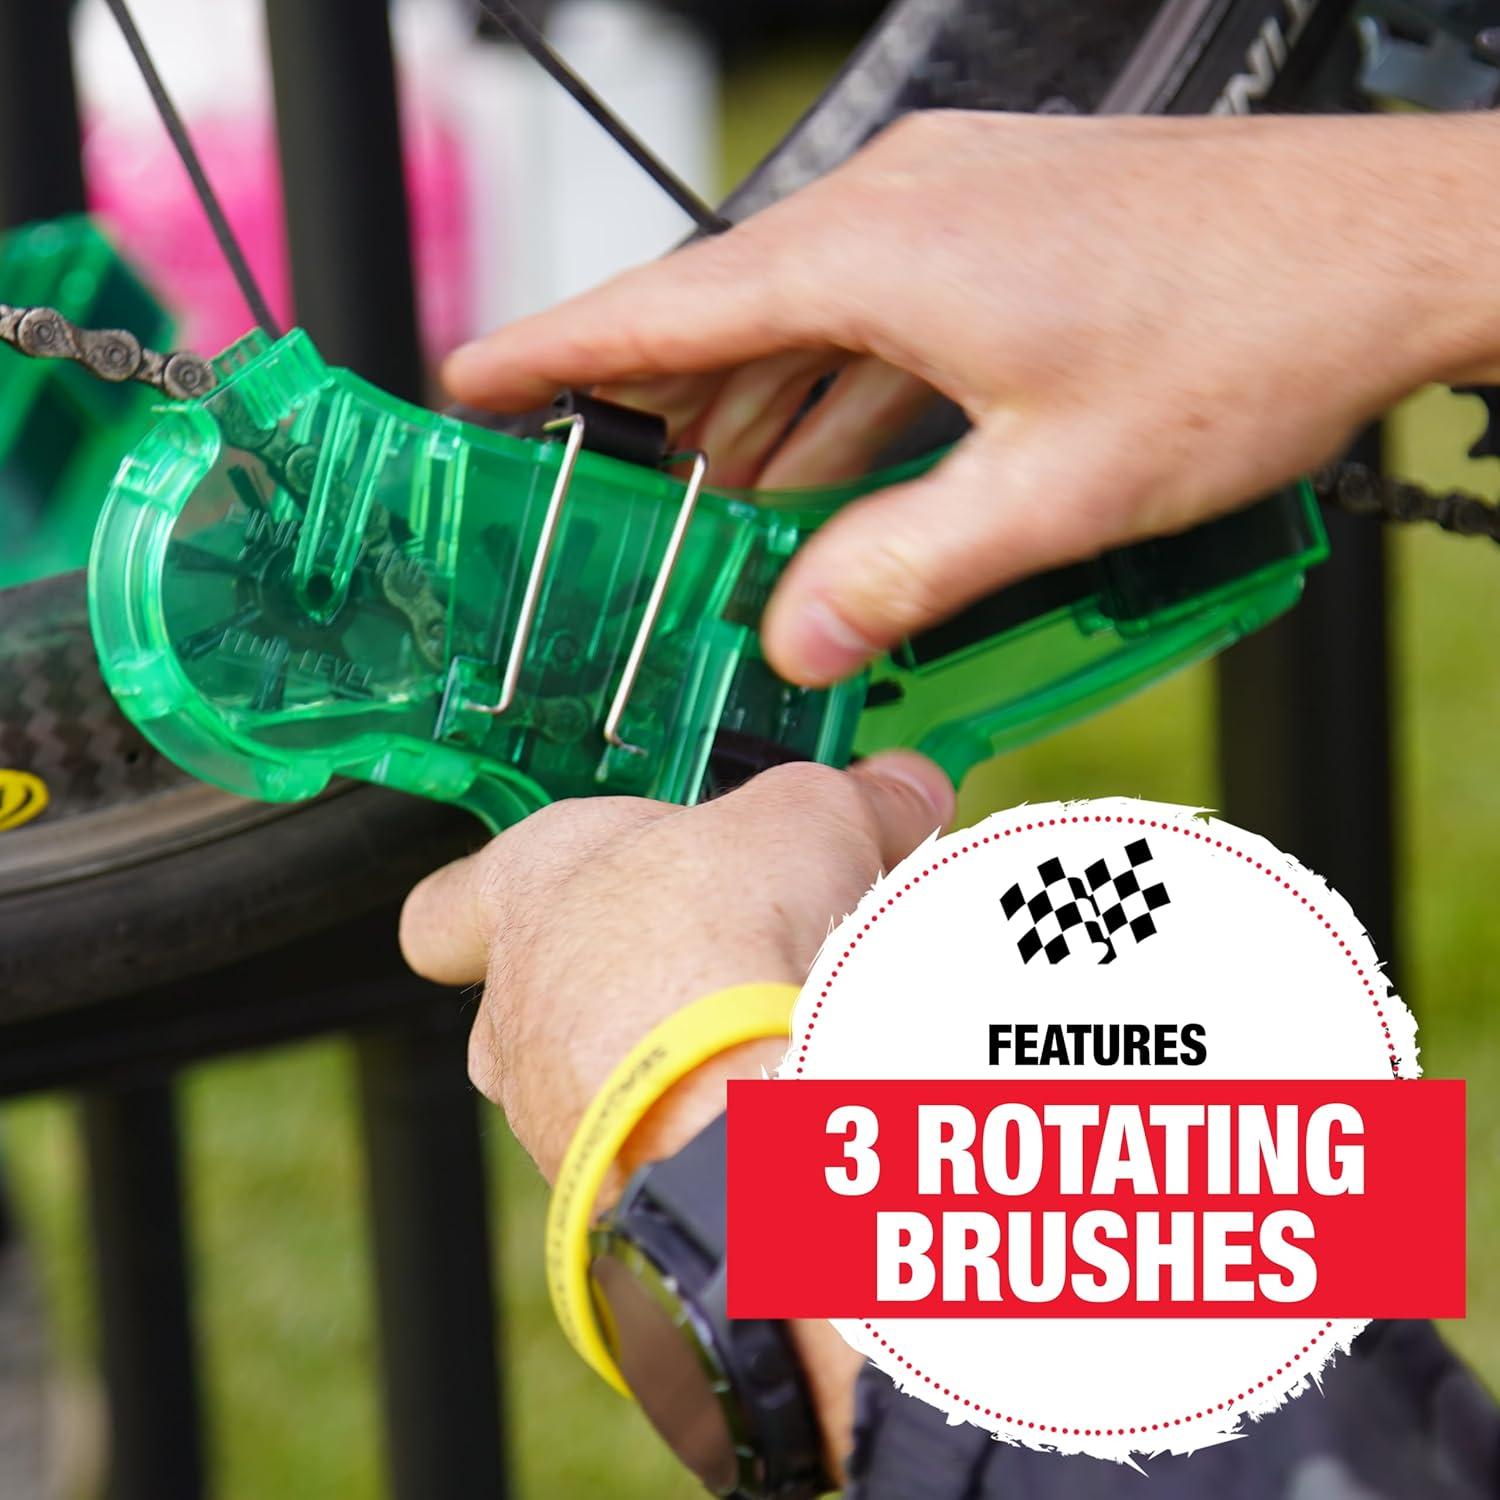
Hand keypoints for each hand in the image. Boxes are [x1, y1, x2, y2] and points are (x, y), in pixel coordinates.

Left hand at [399, 753, 952, 1471]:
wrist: (736, 1112)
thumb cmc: (722, 948)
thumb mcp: (809, 823)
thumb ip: (857, 801)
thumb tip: (906, 788)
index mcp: (530, 890)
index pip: (451, 901)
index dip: (494, 895)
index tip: (554, 894)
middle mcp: (516, 1007)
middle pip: (540, 991)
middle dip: (626, 975)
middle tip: (718, 955)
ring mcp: (551, 1109)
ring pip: (592, 1077)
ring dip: (665, 1058)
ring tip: (764, 1037)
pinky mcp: (603, 1191)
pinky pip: (641, 1149)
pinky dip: (696, 1129)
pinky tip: (768, 1107)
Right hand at [446, 108, 1499, 685]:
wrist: (1387, 246)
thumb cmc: (1244, 332)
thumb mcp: (1055, 489)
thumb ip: (906, 572)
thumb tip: (803, 639)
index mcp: (877, 254)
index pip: (664, 309)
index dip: (555, 354)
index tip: (474, 384)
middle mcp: (897, 210)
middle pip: (726, 323)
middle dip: (662, 418)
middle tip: (614, 506)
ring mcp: (950, 212)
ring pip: (805, 328)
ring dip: (762, 422)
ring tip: (722, 517)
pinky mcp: (1000, 232)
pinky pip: (877, 321)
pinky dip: (839, 398)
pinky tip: (834, 470)